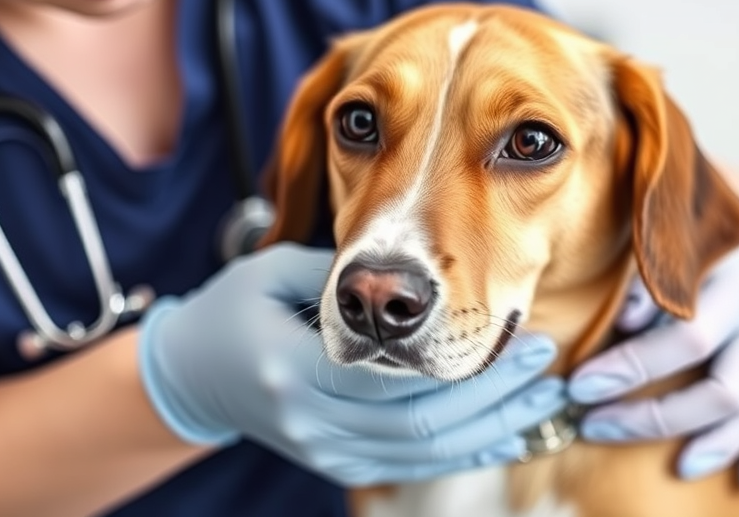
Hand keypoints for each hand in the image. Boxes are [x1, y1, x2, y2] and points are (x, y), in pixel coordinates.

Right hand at [137, 242, 567, 486]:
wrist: (194, 375)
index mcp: (292, 373)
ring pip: (423, 455)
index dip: (463, 365)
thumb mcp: (273, 273)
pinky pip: (411, 466)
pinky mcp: (337, 464)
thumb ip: (343, 275)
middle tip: (545, 365)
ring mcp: (324, 453)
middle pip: (420, 426)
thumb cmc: (233, 311)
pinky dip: (463, 452)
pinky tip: (506, 434)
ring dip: (490, 430)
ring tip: (543, 401)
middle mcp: (310, 425)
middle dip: (493, 398)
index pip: (393, 382)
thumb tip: (422, 277)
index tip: (514, 333)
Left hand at [568, 212, 738, 490]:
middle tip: (595, 423)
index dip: (629, 368)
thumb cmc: (680, 220)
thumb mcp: (660, 230)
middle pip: (720, 387)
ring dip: (711, 443)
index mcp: (731, 274)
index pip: (684, 339)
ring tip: (675, 468)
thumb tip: (625, 323)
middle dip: (653, 415)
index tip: (578, 386)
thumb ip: (646, 275)